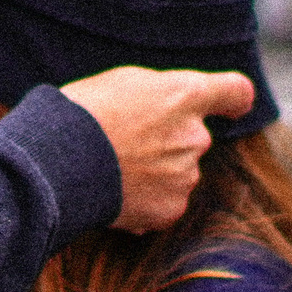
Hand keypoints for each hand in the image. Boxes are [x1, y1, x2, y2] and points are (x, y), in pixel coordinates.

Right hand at [59, 67, 255, 231]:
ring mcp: (185, 176)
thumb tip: (170, 111)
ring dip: (156, 173)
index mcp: (185, 95)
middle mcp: (195, 136)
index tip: (232, 108)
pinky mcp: (170, 209)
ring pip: (179, 172)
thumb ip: (159, 94)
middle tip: (127, 143)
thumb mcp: (122, 83)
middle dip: (170, 141)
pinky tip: (116, 193)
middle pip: (195, 137)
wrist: (56, 163)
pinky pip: (165, 204)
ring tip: (114, 170)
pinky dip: (146, 202)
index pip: (235, 92)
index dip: (233, 101)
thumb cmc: (80, 114)